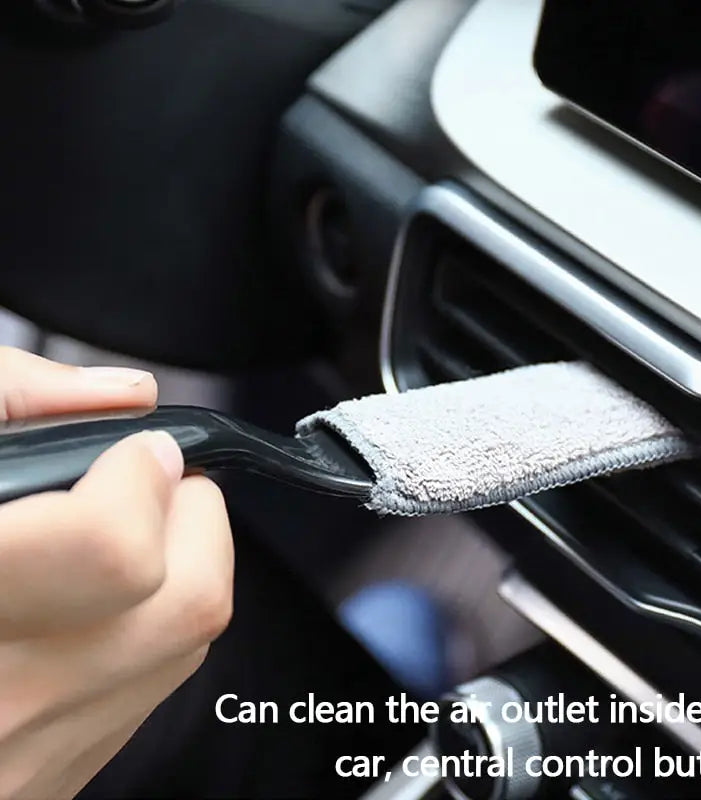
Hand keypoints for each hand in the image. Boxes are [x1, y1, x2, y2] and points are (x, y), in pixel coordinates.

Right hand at [0, 347, 233, 798]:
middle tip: (146, 481)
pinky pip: (145, 692)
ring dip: (178, 566)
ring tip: (117, 529)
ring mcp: (22, 760)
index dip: (139, 476)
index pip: (108, 550)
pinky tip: (84, 599)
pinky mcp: (46, 781)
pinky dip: (144, 628)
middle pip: (186, 602)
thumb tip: (124, 396)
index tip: (136, 447)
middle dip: (192, 518)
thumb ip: (9, 396)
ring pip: (182, 643)